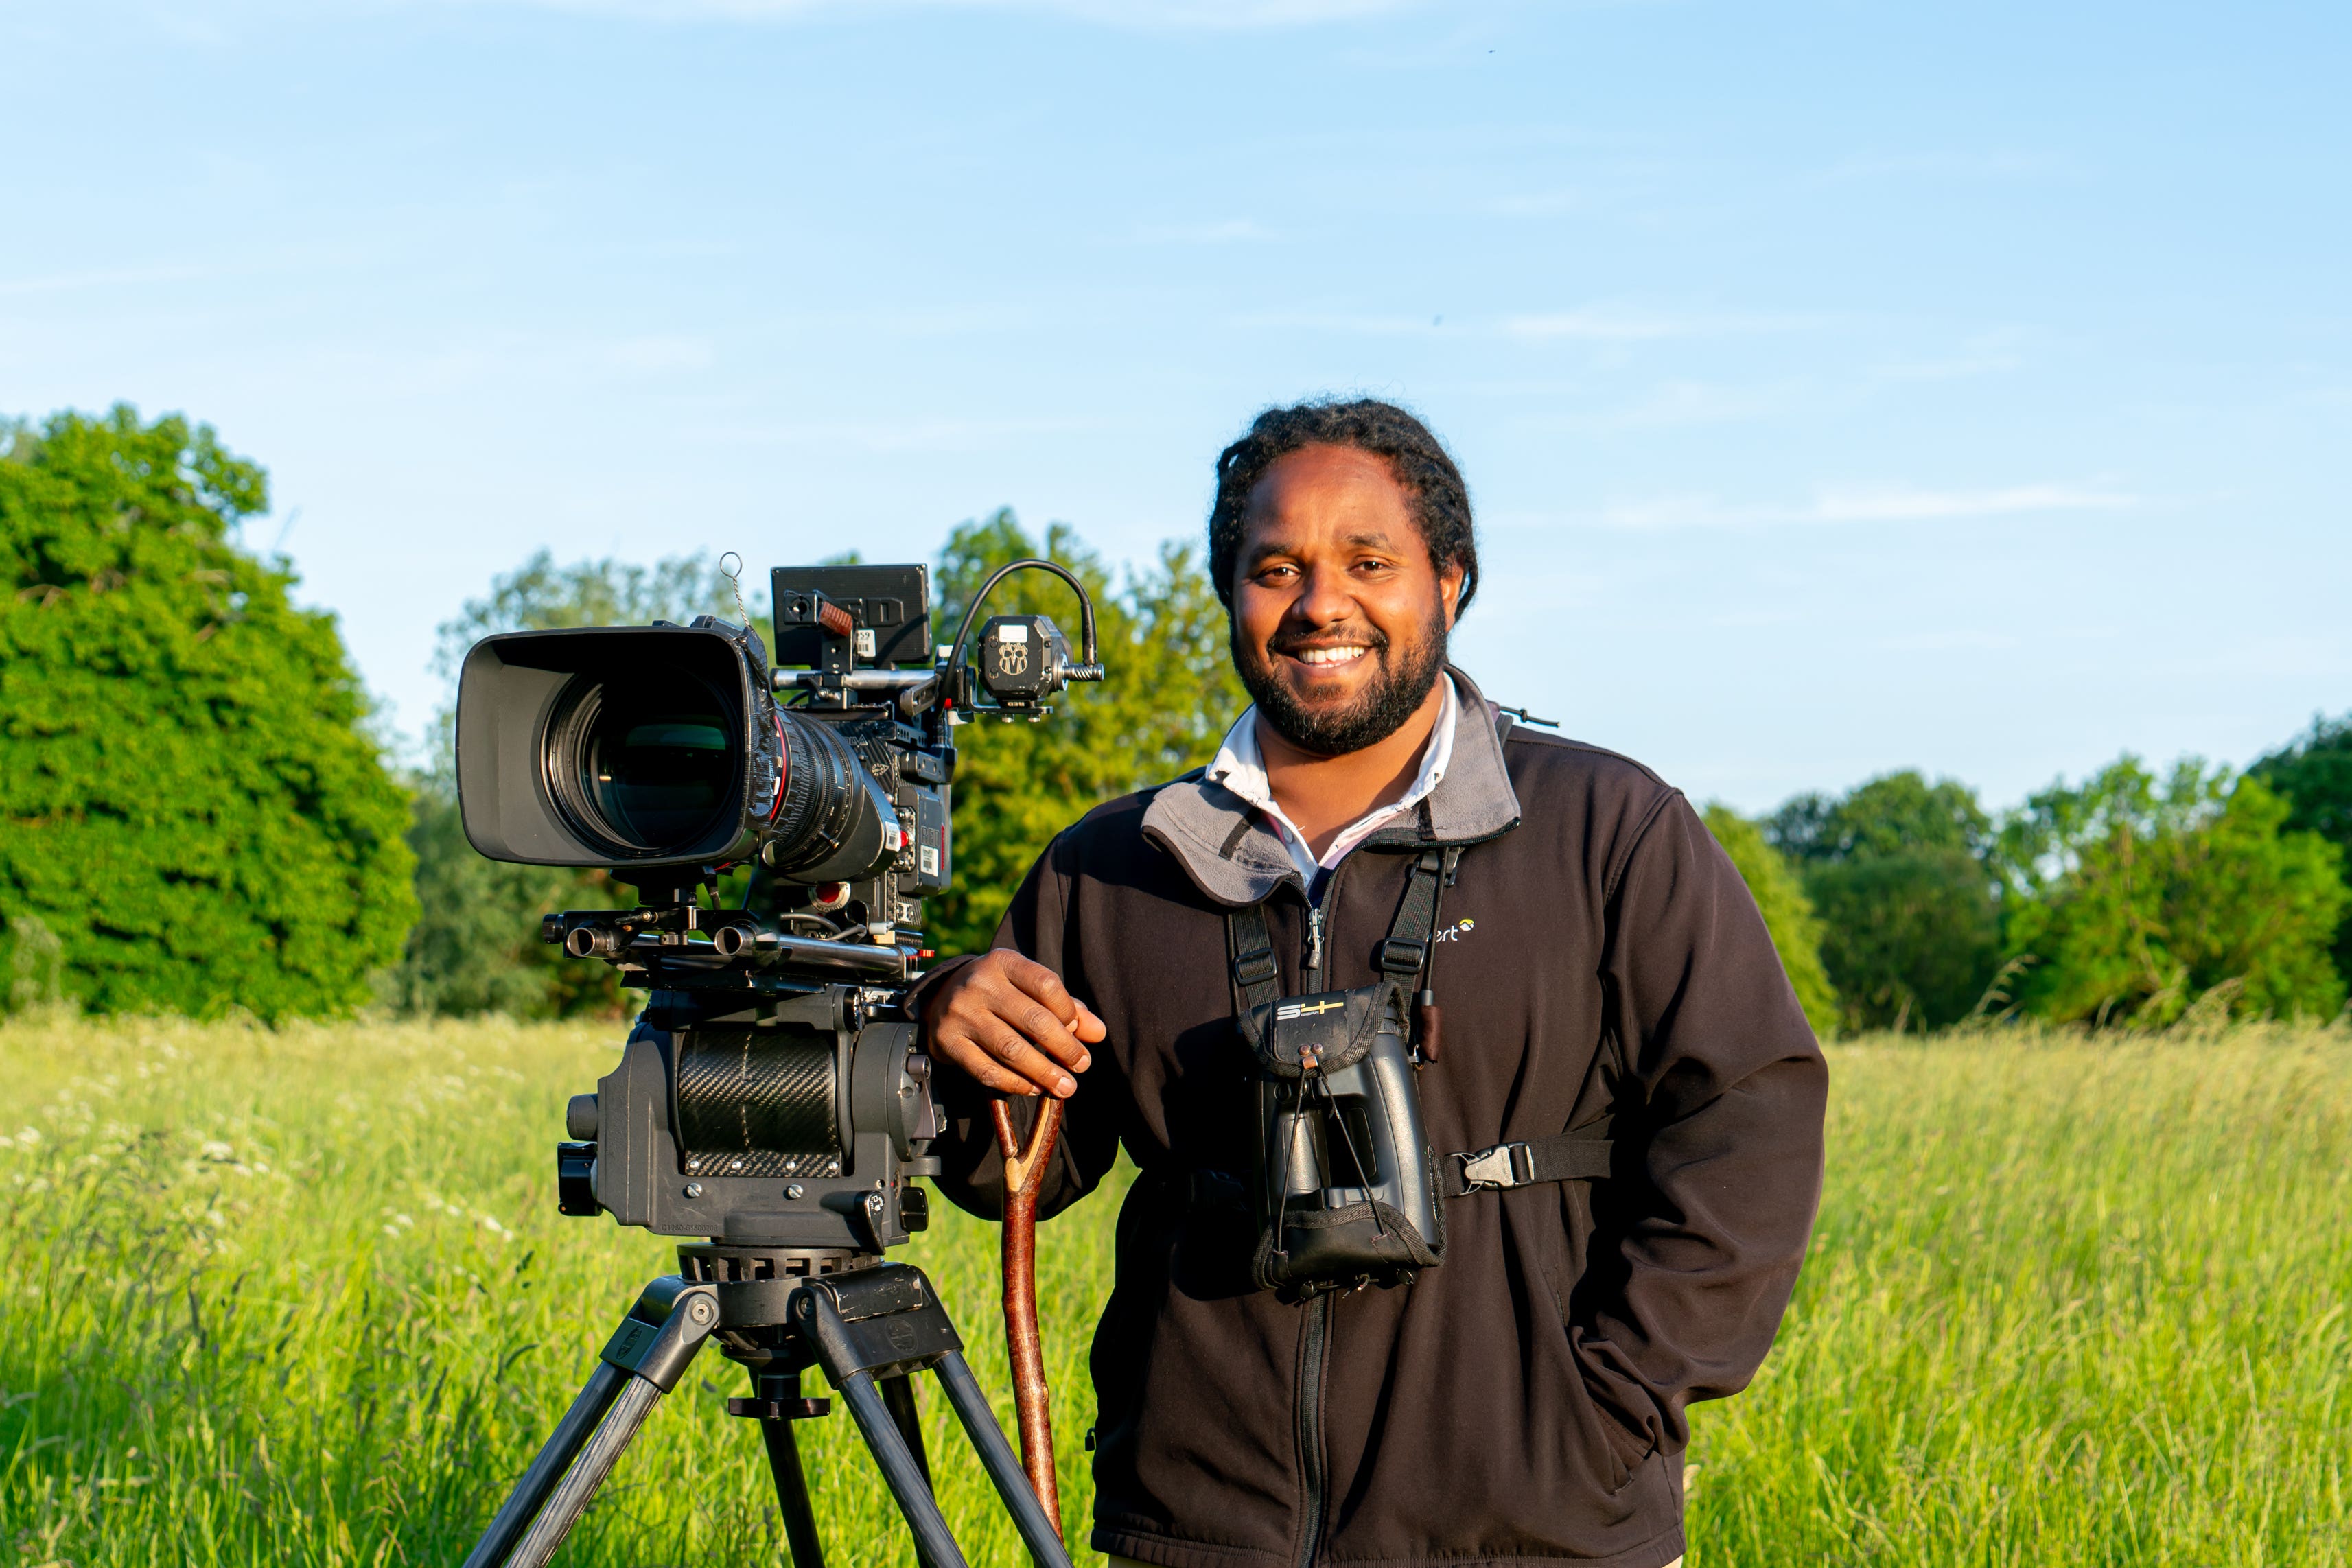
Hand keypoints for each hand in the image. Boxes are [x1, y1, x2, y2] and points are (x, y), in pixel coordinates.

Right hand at [923, 951, 1105, 1098]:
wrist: (941, 1000)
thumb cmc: (1000, 994)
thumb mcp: (1029, 989)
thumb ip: (1066, 1008)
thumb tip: (1097, 1033)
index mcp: (1003, 962)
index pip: (1046, 984)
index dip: (1068, 1011)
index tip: (1078, 1031)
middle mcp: (979, 984)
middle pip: (1032, 1019)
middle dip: (1064, 1048)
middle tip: (1082, 1066)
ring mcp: (960, 1013)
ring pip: (1010, 1049)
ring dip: (1043, 1073)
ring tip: (1065, 1086)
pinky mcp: (947, 1042)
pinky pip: (986, 1070)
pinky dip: (1014, 1084)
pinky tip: (1033, 1088)